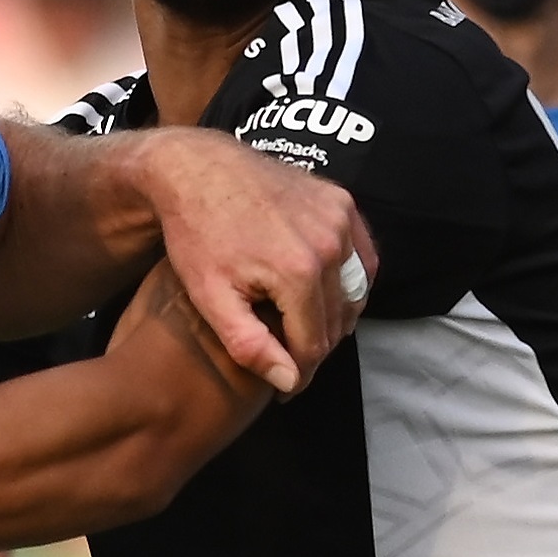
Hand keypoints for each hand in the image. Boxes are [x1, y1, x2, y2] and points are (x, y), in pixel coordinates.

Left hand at [134, 132, 374, 396]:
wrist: (196, 169)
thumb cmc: (196, 234)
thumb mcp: (211, 298)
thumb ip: (251, 346)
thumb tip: (291, 383)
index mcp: (298, 271)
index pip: (315, 344)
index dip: (300, 373)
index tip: (286, 386)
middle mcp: (330, 243)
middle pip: (338, 321)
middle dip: (315, 347)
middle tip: (290, 358)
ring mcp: (340, 218)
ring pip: (355, 293)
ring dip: (335, 318)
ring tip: (304, 330)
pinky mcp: (342, 202)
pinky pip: (361, 259)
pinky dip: (349, 283)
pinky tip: (324, 295)